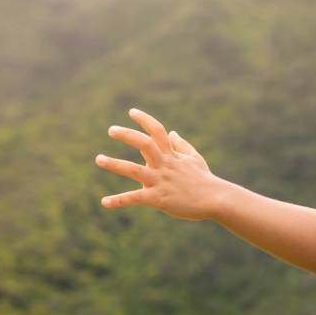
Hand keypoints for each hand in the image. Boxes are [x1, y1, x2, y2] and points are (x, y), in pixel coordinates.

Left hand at [95, 108, 229, 220]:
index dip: (144, 120)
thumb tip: (173, 132)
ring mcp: (161, 181)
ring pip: (134, 170)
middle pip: (144, 144)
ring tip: (99, 159)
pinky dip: (119, 200)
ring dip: (114, 164)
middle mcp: (164, 165)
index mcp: (172, 155)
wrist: (217, 200)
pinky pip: (135, 198)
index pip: (158, 131)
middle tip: (111, 130)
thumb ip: (181, 145)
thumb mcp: (194, 159)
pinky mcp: (159, 199)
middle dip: (127, 135)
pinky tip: (104, 202)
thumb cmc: (205, 180)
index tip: (132, 112)